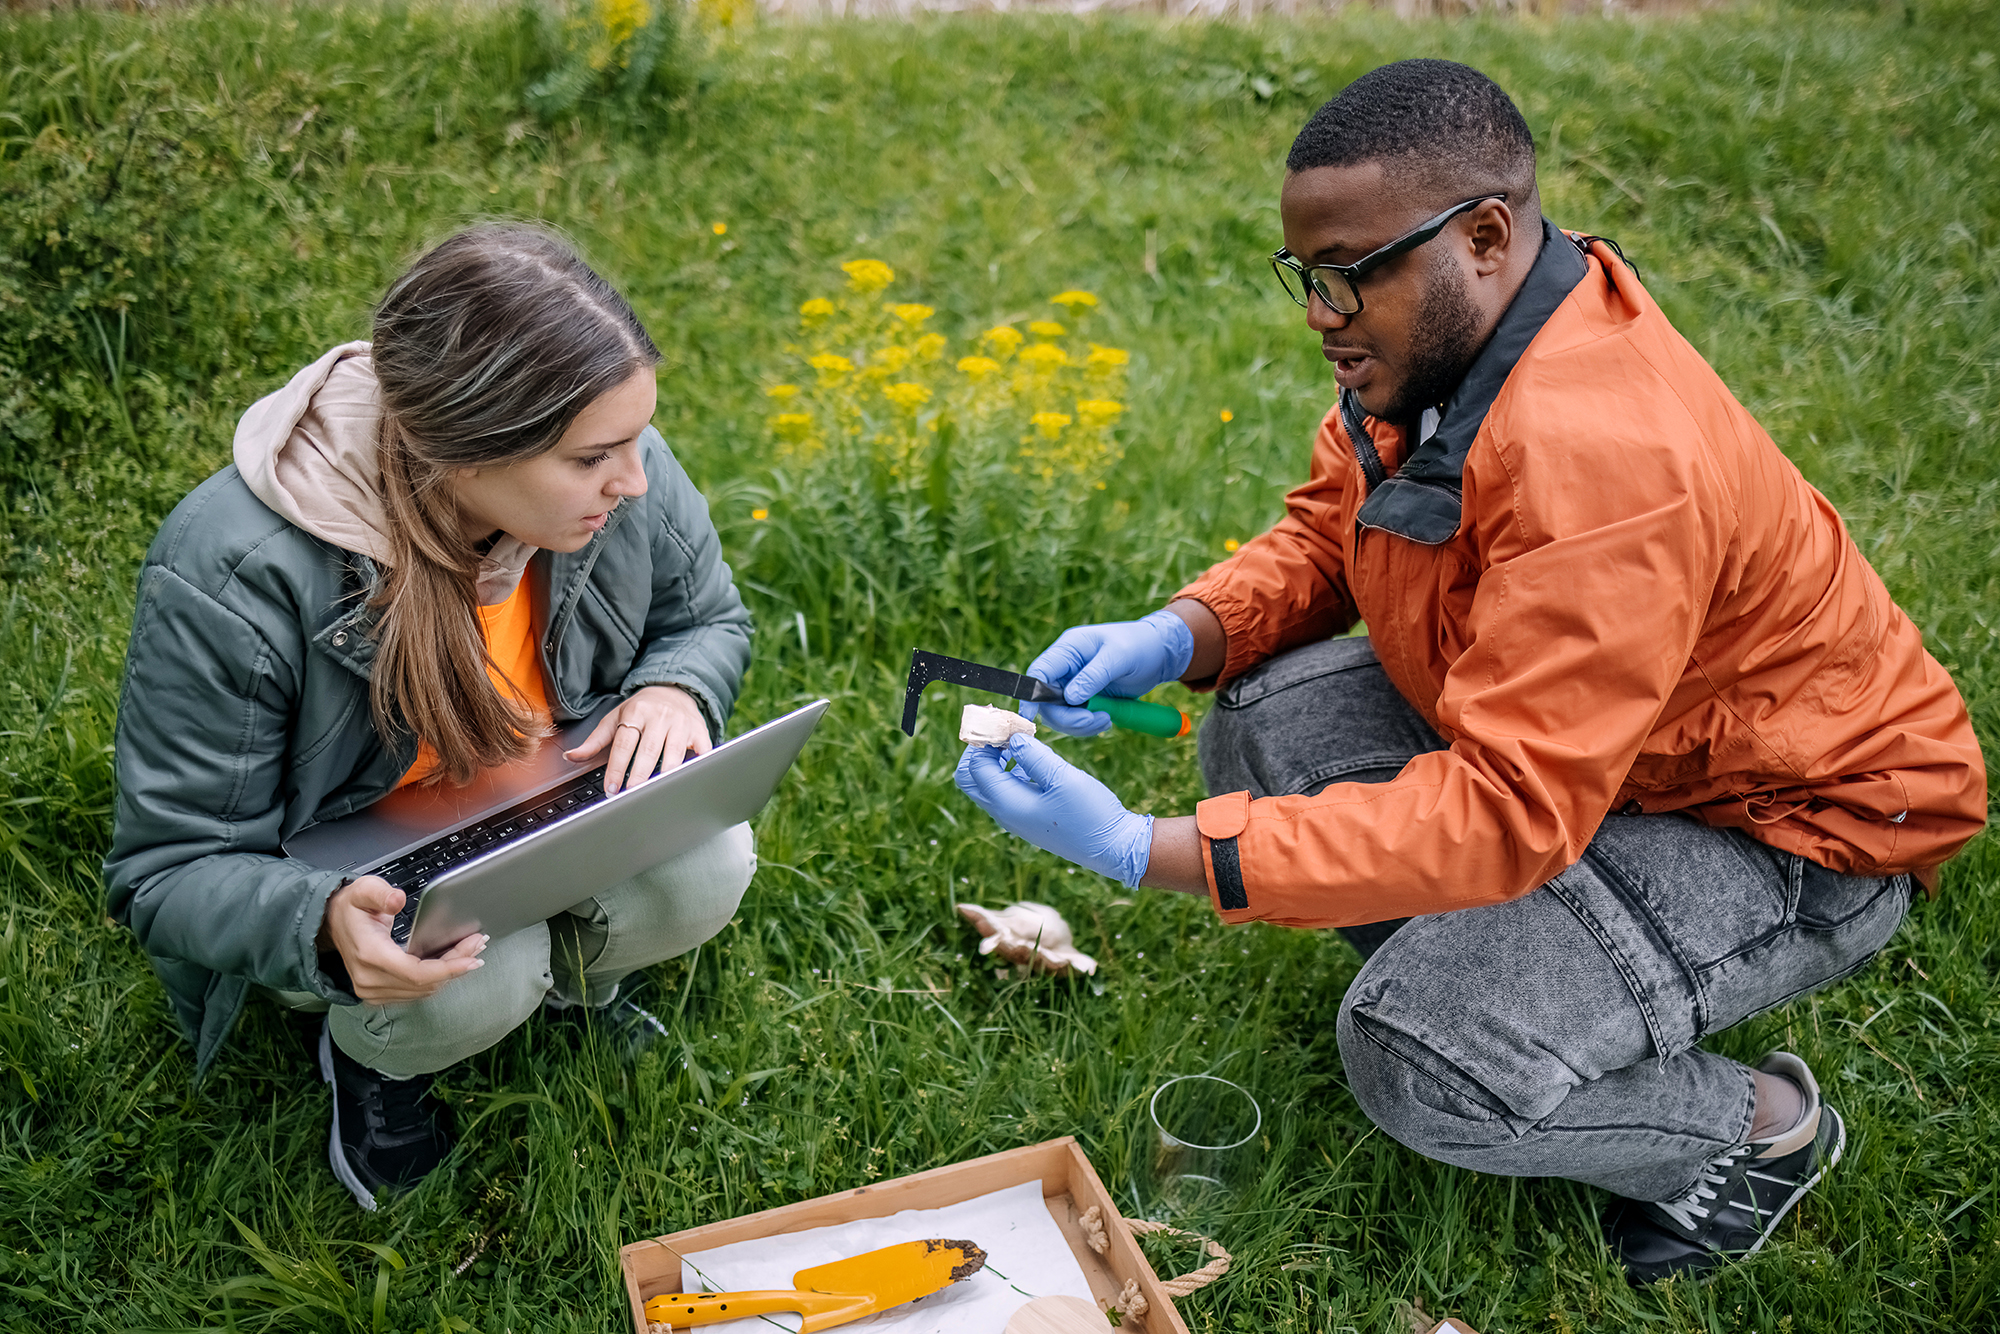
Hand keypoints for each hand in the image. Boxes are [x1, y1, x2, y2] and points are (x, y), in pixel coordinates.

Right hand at [320, 876, 486, 1002]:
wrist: (330, 924)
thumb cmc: (350, 908)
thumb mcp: (362, 890)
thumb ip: (379, 893)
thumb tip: (397, 899)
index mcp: (370, 955)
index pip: (416, 973)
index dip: (448, 968)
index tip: (472, 958)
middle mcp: (369, 979)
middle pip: (425, 983)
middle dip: (456, 966)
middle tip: (477, 945)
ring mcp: (372, 990)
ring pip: (423, 991)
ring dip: (449, 974)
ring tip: (469, 951)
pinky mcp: (378, 994)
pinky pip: (414, 992)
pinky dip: (435, 980)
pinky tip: (450, 963)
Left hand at [565, 685, 711, 794]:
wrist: (672, 690)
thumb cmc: (641, 710)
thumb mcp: (614, 719)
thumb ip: (594, 741)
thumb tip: (570, 757)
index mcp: (636, 713)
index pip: (624, 744)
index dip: (617, 768)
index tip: (612, 789)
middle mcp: (660, 716)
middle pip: (650, 750)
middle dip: (641, 775)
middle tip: (632, 796)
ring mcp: (682, 723)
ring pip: (676, 753)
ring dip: (666, 775)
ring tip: (657, 793)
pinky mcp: (700, 731)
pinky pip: (701, 751)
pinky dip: (698, 766)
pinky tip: (688, 780)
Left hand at [954, 735, 1152, 886]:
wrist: (1114, 847)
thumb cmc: (1090, 813)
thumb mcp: (1062, 777)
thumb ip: (1033, 755)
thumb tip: (1012, 737)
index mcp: (1007, 803)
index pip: (975, 766)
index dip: (986, 739)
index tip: (1009, 722)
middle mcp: (1005, 813)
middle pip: (970, 778)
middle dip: (981, 750)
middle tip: (1005, 731)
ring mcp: (1016, 818)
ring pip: (988, 784)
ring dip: (996, 758)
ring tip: (1021, 739)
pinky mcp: (1029, 818)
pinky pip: (1006, 791)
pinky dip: (1010, 770)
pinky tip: (1033, 759)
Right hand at [1020, 609, 1194, 736]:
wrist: (1158, 653)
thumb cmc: (1139, 645)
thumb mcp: (1118, 656)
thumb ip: (1093, 676)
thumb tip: (1070, 698)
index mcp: (1068, 649)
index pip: (1039, 672)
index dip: (1031, 695)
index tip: (1031, 716)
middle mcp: (1066, 668)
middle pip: (1047, 701)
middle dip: (1068, 717)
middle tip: (1094, 721)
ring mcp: (1074, 685)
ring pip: (1061, 714)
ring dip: (1080, 724)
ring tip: (1106, 719)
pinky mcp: (1085, 699)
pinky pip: (1076, 719)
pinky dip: (1088, 725)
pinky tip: (1107, 719)